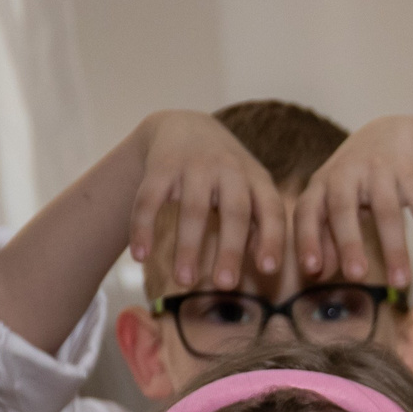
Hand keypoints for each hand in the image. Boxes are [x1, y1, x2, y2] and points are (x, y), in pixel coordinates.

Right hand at [129, 110, 286, 290]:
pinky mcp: (160, 166)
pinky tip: (141, 256)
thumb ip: (262, 225)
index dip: (272, 239)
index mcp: (257, 179)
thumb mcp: (253, 190)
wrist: (185, 125)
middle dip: (230, 250)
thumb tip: (267, 267)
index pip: (271, 211)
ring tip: (184, 282)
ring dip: (188, 247)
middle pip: (234, 212)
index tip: (269, 270)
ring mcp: (194, 165)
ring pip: (192, 209)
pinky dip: (143, 227)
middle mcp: (229, 169)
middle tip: (225, 286)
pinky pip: (149, 199)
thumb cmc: (228, 174)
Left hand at [294, 115, 412, 287]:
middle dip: (349, 243)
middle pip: (344, 208)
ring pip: (387, 211)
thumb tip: (317, 274)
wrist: (396, 133)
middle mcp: (346, 172)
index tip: (312, 270)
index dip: (307, 239)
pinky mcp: (412, 170)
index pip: (308, 212)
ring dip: (395, 249)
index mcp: (322, 183)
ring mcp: (380, 168)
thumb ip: (326, 235)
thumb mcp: (337, 202)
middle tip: (357, 276)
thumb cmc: (359, 179)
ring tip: (401, 284)